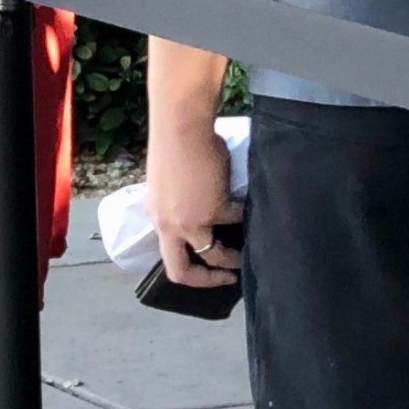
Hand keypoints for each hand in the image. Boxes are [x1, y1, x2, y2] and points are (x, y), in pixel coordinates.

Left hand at [147, 117, 241, 287]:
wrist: (180, 127)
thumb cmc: (174, 145)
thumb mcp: (167, 185)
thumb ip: (179, 204)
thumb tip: (199, 211)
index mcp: (156, 218)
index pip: (169, 257)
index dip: (189, 270)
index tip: (207, 269)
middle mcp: (168, 226)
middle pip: (181, 271)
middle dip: (206, 280)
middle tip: (227, 278)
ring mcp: (190, 221)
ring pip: (212, 253)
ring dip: (230, 259)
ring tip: (245, 256)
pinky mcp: (213, 208)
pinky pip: (234, 220)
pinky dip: (245, 216)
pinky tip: (253, 210)